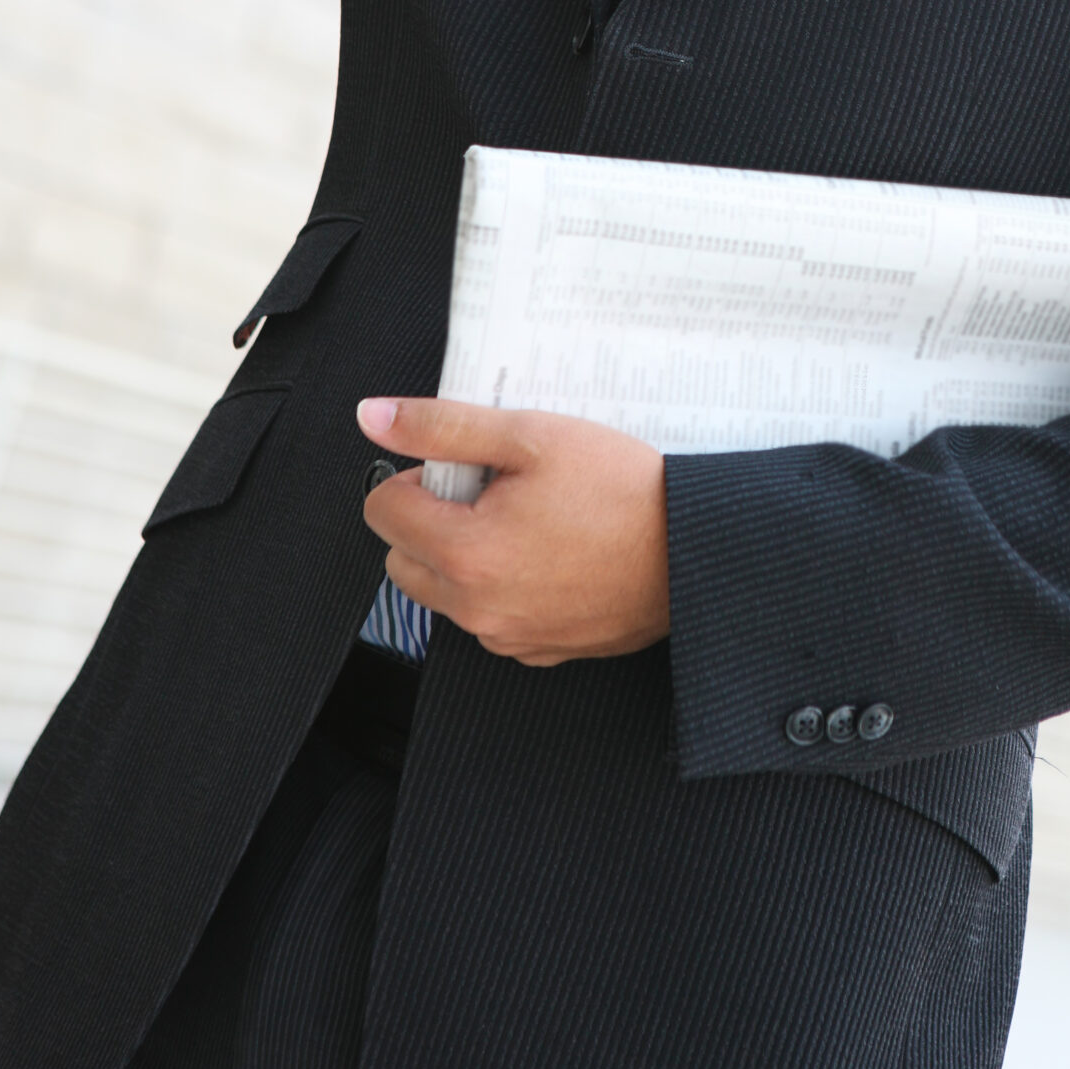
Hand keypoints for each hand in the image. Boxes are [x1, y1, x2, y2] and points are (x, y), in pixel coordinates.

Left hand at [357, 397, 669, 663]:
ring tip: (528, 519)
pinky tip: (550, 554)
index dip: (420, 473)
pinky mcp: (540, 651)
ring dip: (464, 555)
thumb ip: (444, 426)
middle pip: (403, 557)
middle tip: (495, 489)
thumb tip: (375, 417)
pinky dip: (503, 587)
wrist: (694, 549)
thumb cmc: (623, 491)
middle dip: (432, 519)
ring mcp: (508, 637)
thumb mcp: (530, 436)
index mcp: (464, 553)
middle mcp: (476, 609)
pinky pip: (491, 618)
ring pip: (445, 591)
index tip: (467, 465)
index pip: (384, 509)